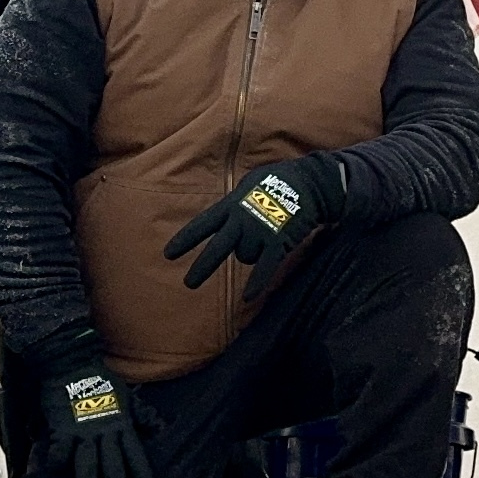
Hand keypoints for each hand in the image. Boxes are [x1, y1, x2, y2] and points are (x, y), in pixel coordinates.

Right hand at [26, 329, 156, 477]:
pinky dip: (57, 462)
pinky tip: (55, 473)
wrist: (71, 362)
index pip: (136, 455)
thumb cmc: (101, 379)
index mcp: (121, 424)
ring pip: (87, 464)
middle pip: (113, 465)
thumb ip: (141, 414)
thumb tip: (159, 426)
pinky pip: (60, 450)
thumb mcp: (127, 396)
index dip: (143, 475)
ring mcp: (83, 430)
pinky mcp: (62, 427)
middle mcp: (104, 430)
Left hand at [164, 155, 345, 300]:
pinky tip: (247, 298)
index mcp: (231, 205)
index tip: (168, 254)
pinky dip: (257, 283)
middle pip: (217, 247)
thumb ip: (235, 203)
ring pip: (245, 257)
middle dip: (203, 266)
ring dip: (250, 254)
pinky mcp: (278, 242)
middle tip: (189, 283)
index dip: (185, 240)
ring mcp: (259, 232)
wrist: (309, 182)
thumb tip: (226, 215)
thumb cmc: (278, 179)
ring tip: (265, 237)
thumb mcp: (248, 184)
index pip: (202, 224)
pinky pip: (265, 267)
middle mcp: (241, 220)